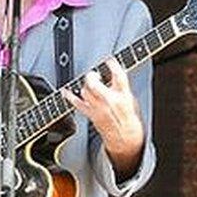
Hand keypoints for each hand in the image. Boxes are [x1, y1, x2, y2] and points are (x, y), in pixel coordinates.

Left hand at [63, 58, 144, 178]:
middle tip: (94, 74)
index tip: (109, 60)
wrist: (125, 136)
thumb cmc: (128, 117)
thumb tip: (111, 75)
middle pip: (94, 84)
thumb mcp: (131, 99)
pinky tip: (65, 91)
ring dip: (87, 86)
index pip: (119, 76)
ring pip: (85, 91)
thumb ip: (121, 87)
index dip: (113, 66)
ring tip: (91, 85)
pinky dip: (69, 96)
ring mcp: (99, 108)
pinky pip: (77, 104)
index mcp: (124, 96)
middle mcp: (110, 101)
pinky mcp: (91, 114)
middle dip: (92, 76)